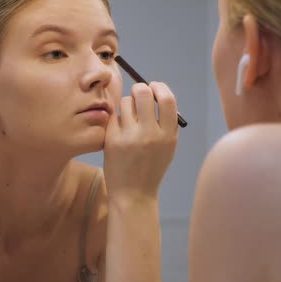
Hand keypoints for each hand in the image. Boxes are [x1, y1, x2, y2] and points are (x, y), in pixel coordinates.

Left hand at [103, 81, 178, 203]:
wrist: (133, 194)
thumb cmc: (151, 167)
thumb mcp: (167, 146)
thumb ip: (165, 121)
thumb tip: (155, 92)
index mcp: (168, 135)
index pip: (167, 99)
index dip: (159, 87)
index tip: (154, 87)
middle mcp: (150, 134)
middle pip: (143, 92)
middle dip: (139, 89)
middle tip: (137, 95)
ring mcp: (129, 137)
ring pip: (125, 102)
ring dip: (126, 105)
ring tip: (128, 120)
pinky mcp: (112, 140)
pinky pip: (113, 116)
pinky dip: (116, 120)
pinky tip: (119, 132)